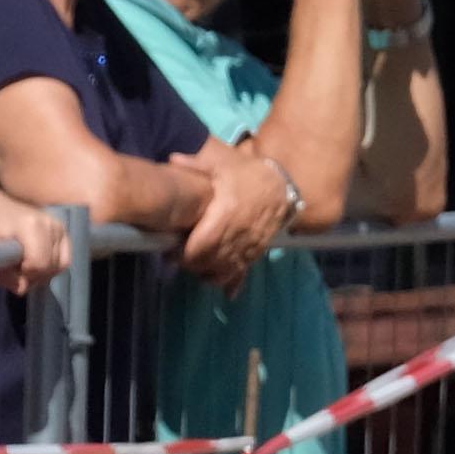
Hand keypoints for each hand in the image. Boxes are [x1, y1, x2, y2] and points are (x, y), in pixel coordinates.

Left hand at [0, 201, 70, 291]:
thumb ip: (1, 274)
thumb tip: (22, 289)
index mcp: (31, 226)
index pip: (39, 263)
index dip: (25, 274)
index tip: (10, 268)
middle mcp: (51, 224)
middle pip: (50, 267)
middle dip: (33, 276)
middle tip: (15, 269)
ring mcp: (60, 227)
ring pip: (59, 266)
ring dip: (42, 273)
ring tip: (25, 265)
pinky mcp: (64, 231)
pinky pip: (65, 260)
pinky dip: (52, 267)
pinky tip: (36, 262)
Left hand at [180, 137, 300, 281]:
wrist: (282, 184)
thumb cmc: (247, 174)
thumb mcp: (223, 162)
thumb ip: (197, 163)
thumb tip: (172, 158)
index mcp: (228, 212)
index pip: (204, 243)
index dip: (186, 254)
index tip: (171, 253)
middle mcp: (241, 232)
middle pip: (213, 259)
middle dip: (194, 265)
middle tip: (177, 262)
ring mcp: (252, 243)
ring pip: (228, 268)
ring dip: (210, 275)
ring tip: (196, 272)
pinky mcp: (259, 250)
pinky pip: (246, 269)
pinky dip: (236, 282)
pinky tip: (229, 294)